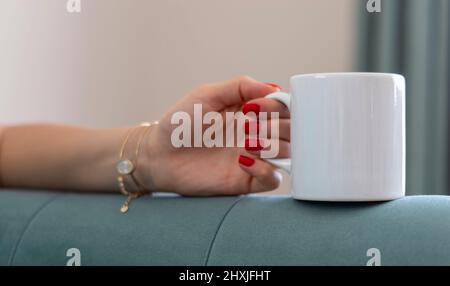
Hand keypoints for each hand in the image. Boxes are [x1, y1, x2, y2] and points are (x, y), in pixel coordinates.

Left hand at [140, 76, 290, 195]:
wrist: (159, 154)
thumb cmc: (180, 122)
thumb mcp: (207, 95)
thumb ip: (240, 86)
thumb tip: (274, 88)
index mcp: (251, 113)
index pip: (284, 107)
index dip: (277, 105)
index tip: (253, 107)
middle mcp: (257, 134)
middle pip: (291, 130)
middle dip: (276, 125)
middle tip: (248, 126)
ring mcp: (253, 158)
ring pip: (287, 153)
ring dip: (272, 145)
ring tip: (247, 142)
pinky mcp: (246, 181)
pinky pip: (273, 179)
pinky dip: (266, 169)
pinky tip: (243, 161)